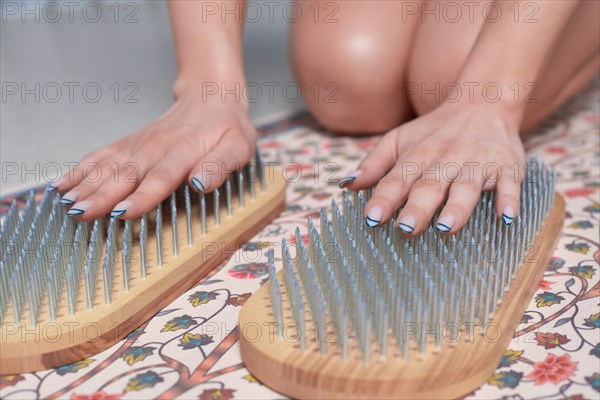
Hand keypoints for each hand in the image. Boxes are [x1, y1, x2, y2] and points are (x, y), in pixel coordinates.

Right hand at [50, 93, 256, 220]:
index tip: (123, 212)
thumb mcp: (238, 147)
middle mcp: (156, 147)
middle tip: (80, 213)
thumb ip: (220, 165)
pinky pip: (101, 155)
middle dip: (102, 195)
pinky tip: (62, 183)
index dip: (142, 196)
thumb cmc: (228, 127)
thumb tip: (202, 183)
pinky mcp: (129, 142)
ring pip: (108, 166)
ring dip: (86, 185)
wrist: (211, 95)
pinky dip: (80, 169)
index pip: (161, 178)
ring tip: (67, 204)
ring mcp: (139, 144)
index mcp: (184, 151)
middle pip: (126, 174)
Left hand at [340, 103, 525, 234]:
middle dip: (417, 208)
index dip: (384, 199)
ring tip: (446, 228)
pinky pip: (510, 184)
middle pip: (430, 185)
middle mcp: (445, 159)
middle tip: (406, 229)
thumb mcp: (399, 141)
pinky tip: (506, 218)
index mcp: (417, 155)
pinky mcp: (507, 166)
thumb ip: (374, 165)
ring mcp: (477, 163)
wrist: (483, 102)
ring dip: (457, 207)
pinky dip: (509, 199)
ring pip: (467, 186)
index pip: (397, 179)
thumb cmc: (434, 131)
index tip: (371, 219)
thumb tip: (345, 185)